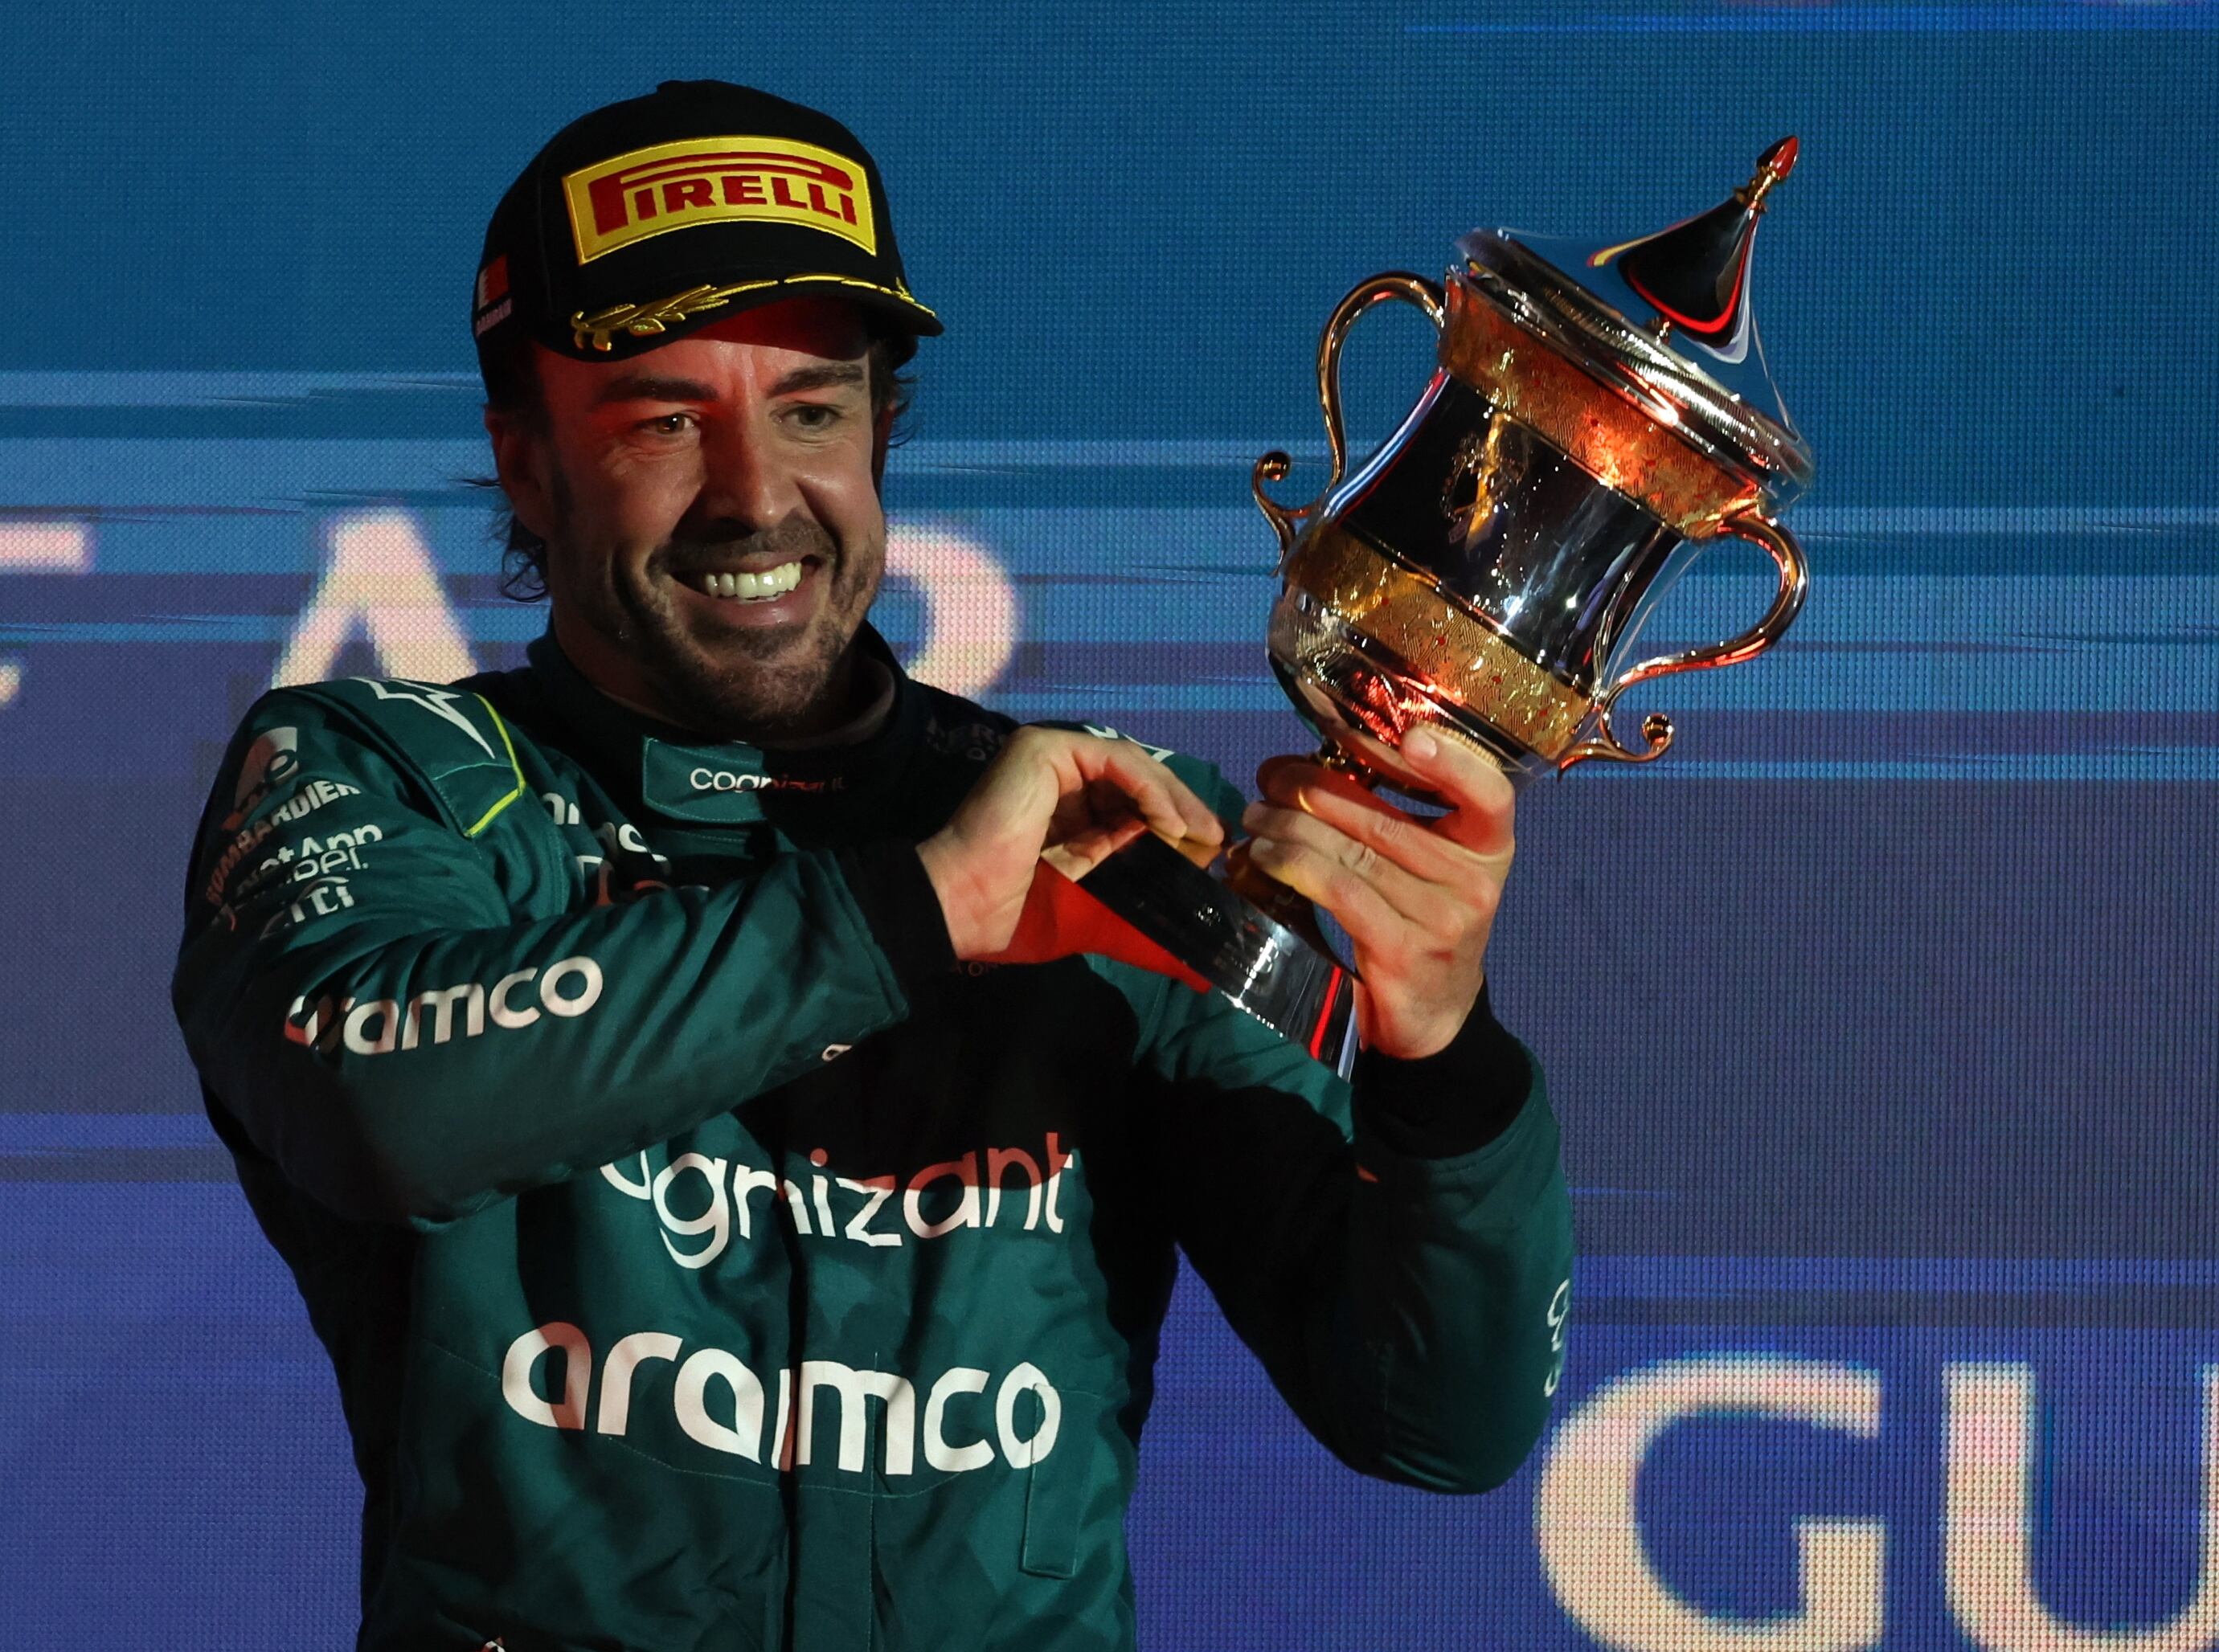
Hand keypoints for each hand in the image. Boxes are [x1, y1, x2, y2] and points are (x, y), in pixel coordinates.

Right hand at [919, 727, 1224, 958]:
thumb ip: (1141, 918)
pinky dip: (1150, 788)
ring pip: (1133, 766)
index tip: (1209, 852)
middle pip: (1138, 781)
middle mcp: (1060, 777)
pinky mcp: (1046, 749)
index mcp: (1067, 809)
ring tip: (1200, 835)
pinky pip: (1115, 760)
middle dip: (1182, 809)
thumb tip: (1199, 960)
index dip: (1174, 823)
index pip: (1133, 804)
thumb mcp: (1098, 911)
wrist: (968, 906)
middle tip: (1215, 842)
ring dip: (1173, 799)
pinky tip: (1170, 822)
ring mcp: (1051, 757)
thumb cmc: (1021, 914)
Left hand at [1240, 727, 1514, 1058]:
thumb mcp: (1426, 868)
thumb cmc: (1421, 923)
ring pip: (1353, 854)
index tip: (1409, 736)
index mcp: (1488, 849)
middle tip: (1271, 778)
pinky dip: (1293, 867)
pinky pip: (1339, 892)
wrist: (1433, 1015)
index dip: (1453, 762)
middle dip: (1317, 789)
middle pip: (1386, 819)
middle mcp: (1474, 882)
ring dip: (1291, 828)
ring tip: (1256, 816)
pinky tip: (1264, 857)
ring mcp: (1442, 921)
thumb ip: (1389, 817)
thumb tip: (1300, 767)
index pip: (1489, 795)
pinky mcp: (1403, 952)